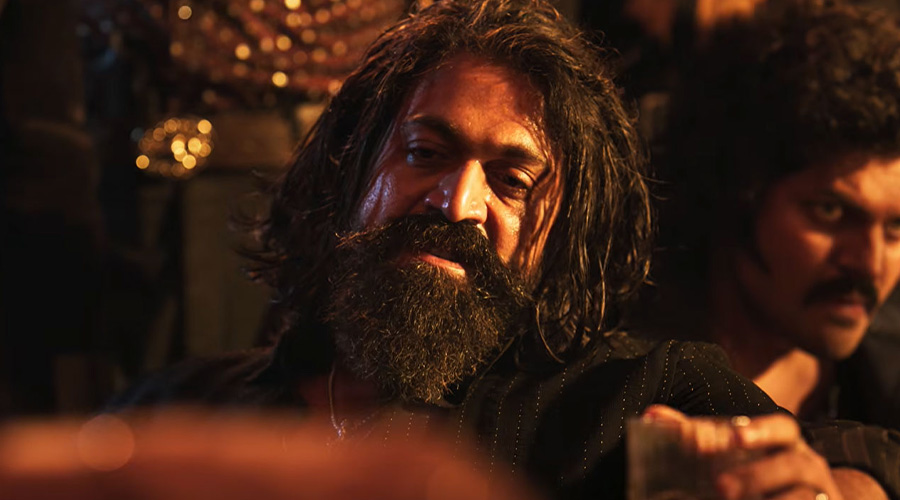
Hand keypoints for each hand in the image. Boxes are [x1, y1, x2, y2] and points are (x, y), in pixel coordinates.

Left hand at [643, 405, 843, 499]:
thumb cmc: (763, 475)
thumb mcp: (735, 455)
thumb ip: (697, 437)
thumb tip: (652, 415)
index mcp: (787, 444)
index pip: (783, 428)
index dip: (761, 430)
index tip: (735, 436)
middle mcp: (808, 465)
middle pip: (793, 463)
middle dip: (758, 475)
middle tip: (720, 487)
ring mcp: (820, 494)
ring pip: (805, 495)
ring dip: (770, 498)